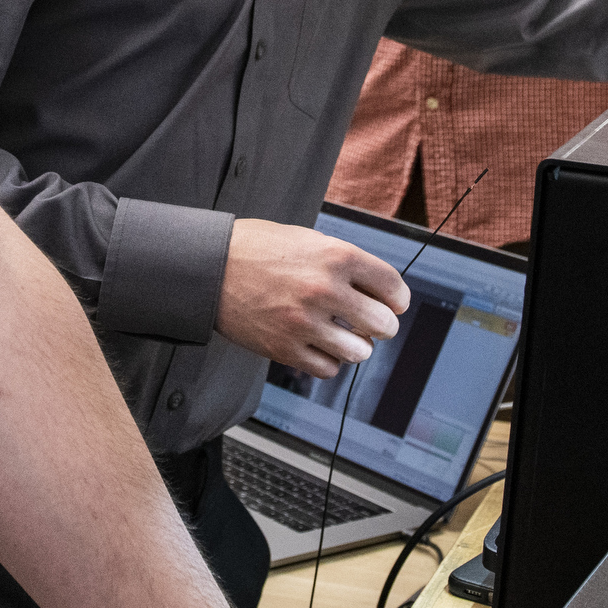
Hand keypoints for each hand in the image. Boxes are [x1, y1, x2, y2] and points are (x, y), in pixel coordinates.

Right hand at [219, 221, 407, 377]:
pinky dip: (329, 360)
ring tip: (343, 334)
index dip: (397, 299)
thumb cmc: (257, 249)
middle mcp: (325, 290)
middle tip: (370, 322)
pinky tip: (319, 345)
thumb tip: (378, 289)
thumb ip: (344, 262)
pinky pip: (328, 368)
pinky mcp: (285, 348)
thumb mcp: (308, 239)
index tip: (393, 304)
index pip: (394, 287)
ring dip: (356, 345)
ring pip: (359, 352)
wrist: (210, 268)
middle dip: (381, 325)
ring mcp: (305, 322)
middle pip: (384, 324)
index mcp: (336, 256)